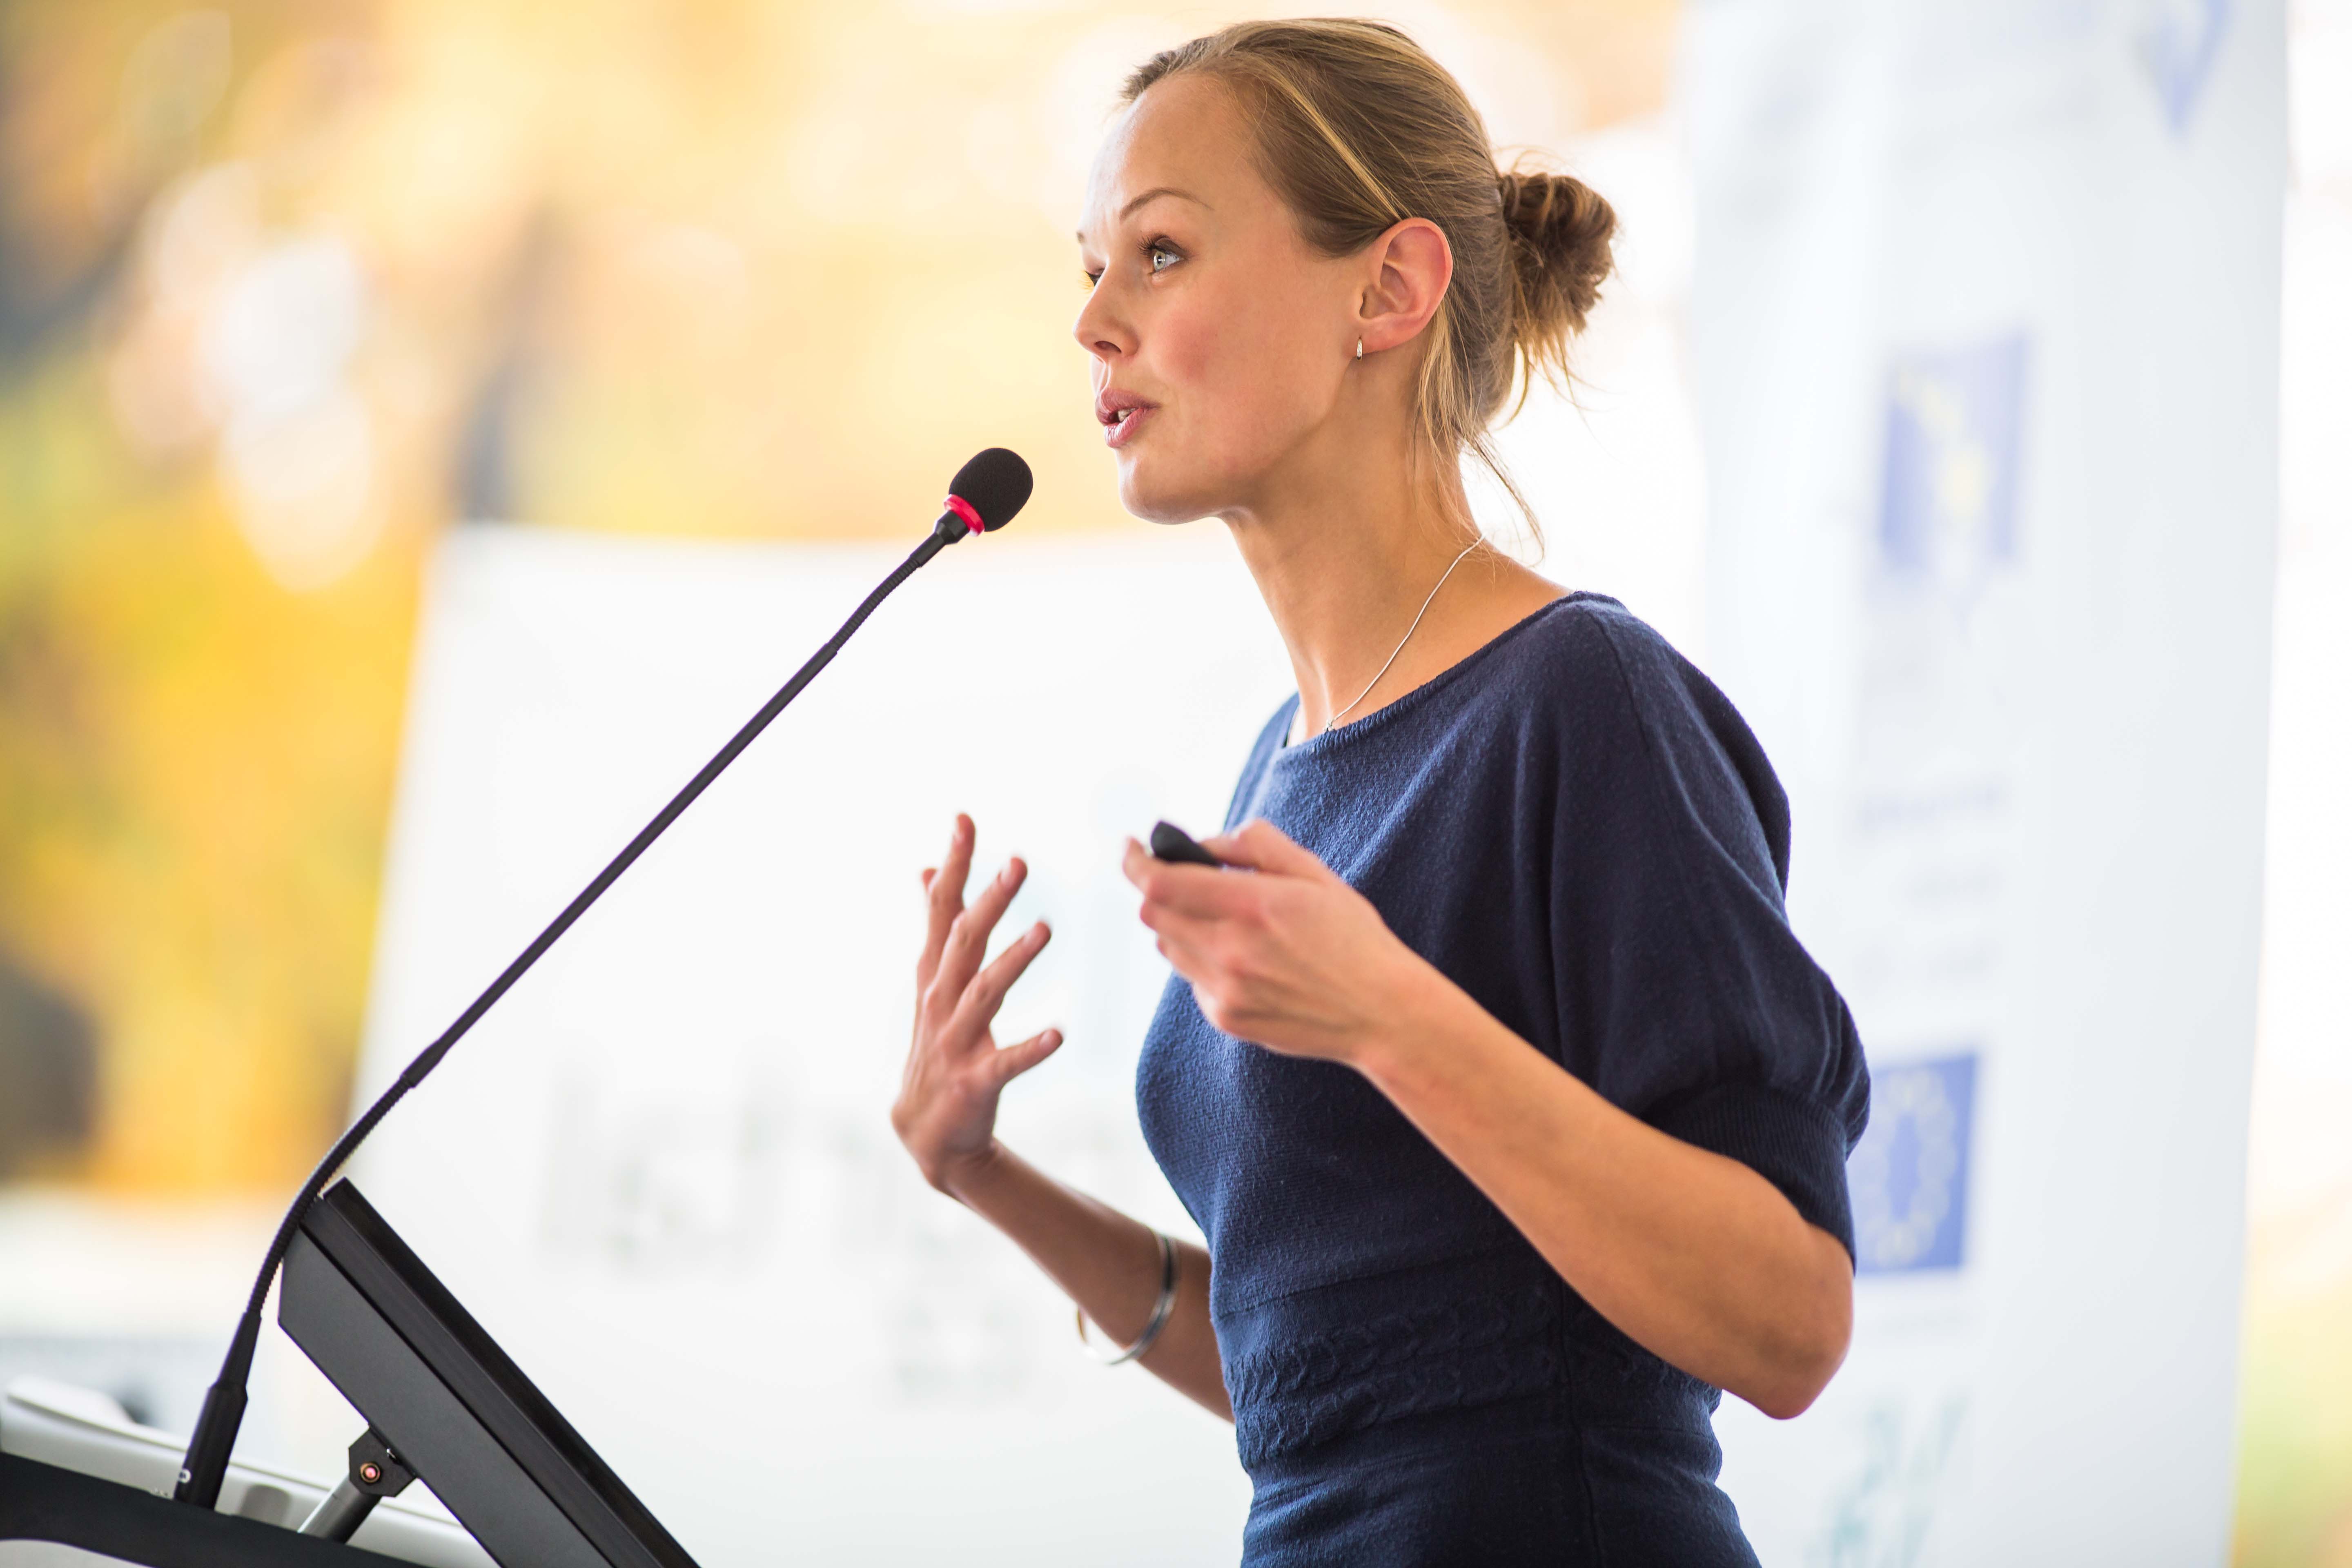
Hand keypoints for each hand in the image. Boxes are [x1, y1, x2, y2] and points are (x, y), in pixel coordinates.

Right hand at [892, 814, 1061, 1193]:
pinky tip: (1059, 1035)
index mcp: (935, 974)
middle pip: (963, 942)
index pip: (940, 910)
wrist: (926, 1131)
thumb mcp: (932, 981)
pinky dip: (1030, 1049)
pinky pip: (1004, 1062)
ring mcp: (954, 1042)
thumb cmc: (937, 1044)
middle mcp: (939, 1001)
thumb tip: (927, 868)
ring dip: (1013, 961)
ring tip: (1045, 929)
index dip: (953, 865)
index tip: (964, 819)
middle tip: (1018, 862)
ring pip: (983, 994)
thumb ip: (935, 926)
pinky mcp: (974, 1082)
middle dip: (988, 901)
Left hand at [1120, 819, 1435, 1065]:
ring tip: (1226, 920)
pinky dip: (1203, 960)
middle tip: (1184, 879)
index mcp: (1252, 905)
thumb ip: (1255, 845)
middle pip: (1154, 913)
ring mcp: (1224, 990)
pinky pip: (1191, 979)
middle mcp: (1229, 950)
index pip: (1159, 882)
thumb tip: (1204, 843)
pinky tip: (1245, 959)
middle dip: (1159, 889)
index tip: (1130, 846)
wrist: (1381, 1013)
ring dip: (1181, 924)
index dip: (1134, 861)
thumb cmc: (1353, 937)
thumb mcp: (1314, 873)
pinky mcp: (1225, 1018)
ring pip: (1169, 946)